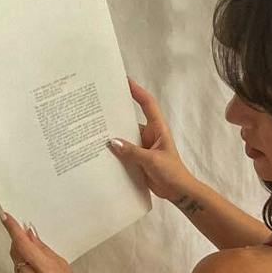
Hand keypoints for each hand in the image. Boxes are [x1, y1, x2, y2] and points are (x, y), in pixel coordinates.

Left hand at [0, 211, 90, 272]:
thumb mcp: (60, 264)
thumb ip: (41, 249)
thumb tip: (27, 233)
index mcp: (46, 270)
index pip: (24, 245)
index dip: (13, 230)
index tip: (4, 216)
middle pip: (16, 254)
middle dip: (20, 246)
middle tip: (29, 244)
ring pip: (15, 268)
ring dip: (23, 265)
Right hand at [108, 76, 194, 200]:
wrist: (178, 192)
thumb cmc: (172, 172)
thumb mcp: (152, 161)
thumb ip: (132, 152)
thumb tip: (111, 142)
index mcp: (157, 128)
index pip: (147, 104)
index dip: (137, 90)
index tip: (124, 80)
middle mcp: (149, 134)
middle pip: (130, 119)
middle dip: (116, 113)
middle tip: (98, 106)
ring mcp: (142, 146)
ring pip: (124, 136)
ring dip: (112, 134)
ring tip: (93, 129)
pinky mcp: (137, 159)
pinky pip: (123, 151)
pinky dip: (113, 151)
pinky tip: (99, 150)